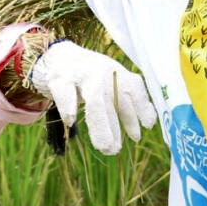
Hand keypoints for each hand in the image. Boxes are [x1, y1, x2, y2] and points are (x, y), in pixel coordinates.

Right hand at [28, 41, 156, 154]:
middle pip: (113, 99)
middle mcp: (102, 71)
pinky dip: (68, 106)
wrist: (56, 56)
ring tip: (103, 147)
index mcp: (116, 73)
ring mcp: (81, 73)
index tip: (148, 126)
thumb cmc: (88, 76)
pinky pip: (65, 91)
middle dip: (115, 126)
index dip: (142, 107)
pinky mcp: (59, 77)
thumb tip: (150, 123)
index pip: (134, 88)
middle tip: (115, 150)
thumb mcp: (110, 84)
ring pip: (94, 100)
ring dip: (100, 125)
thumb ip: (127, 102)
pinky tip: (71, 121)